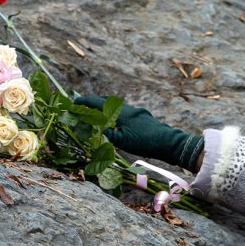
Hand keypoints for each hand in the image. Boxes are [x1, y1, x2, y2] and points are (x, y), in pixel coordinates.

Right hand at [75, 95, 203, 171]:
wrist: (170, 143)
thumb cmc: (146, 143)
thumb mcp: (123, 142)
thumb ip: (109, 133)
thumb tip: (98, 128)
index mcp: (121, 113)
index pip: (98, 104)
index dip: (84, 102)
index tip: (74, 102)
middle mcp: (129, 109)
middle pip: (107, 101)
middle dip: (93, 102)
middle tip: (82, 106)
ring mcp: (137, 112)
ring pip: (116, 106)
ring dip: (105, 108)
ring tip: (96, 113)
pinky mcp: (143, 117)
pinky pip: (124, 111)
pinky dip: (115, 113)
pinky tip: (115, 121)